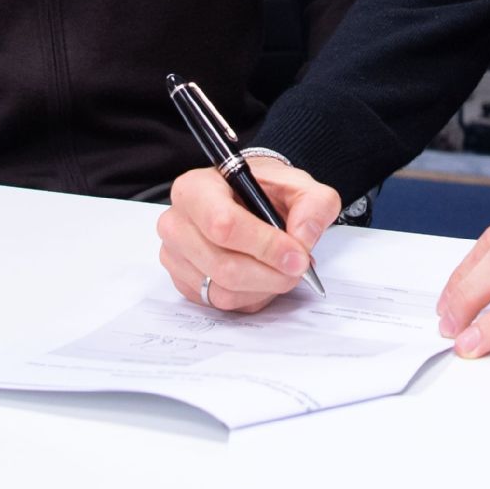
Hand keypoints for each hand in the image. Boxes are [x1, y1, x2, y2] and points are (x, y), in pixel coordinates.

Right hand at [156, 159, 340, 311]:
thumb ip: (313, 204)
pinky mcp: (183, 282)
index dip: (265, 246)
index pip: (223, 224)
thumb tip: (303, 237)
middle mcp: (176, 223)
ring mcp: (176, 256)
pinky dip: (251, 297)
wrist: (246, 200)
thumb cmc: (263, 191)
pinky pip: (220, 304)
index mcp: (195, 189)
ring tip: (281, 270)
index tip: (297, 256)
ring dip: (264, 288)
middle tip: (299, 268)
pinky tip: (262, 277)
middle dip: (271, 274)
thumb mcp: (297, 185)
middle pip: (223, 265)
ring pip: (223, 290)